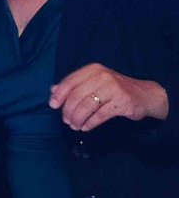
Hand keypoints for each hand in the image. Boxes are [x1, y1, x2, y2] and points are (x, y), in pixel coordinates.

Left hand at [50, 63, 169, 132]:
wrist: (143, 94)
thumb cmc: (113, 89)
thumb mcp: (93, 82)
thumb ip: (74, 85)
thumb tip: (53, 90)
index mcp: (92, 70)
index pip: (69, 82)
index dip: (59, 95)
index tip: (53, 106)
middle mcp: (102, 77)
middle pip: (76, 96)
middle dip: (68, 111)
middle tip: (66, 120)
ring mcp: (113, 89)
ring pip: (86, 107)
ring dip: (77, 119)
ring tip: (74, 125)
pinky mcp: (122, 102)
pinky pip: (100, 115)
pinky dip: (90, 123)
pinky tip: (85, 127)